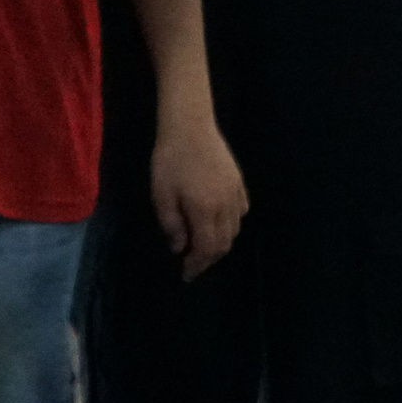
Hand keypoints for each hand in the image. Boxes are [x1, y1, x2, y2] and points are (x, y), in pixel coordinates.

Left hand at [152, 108, 248, 281]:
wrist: (190, 128)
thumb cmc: (169, 160)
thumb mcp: (161, 194)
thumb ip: (171, 224)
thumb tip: (179, 247)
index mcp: (206, 212)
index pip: (207, 249)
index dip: (197, 265)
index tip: (186, 274)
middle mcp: (227, 207)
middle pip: (224, 243)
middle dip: (209, 258)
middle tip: (193, 264)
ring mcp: (237, 195)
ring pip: (235, 229)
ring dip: (220, 243)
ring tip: (202, 246)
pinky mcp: (240, 183)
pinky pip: (241, 212)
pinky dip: (231, 225)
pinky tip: (218, 223)